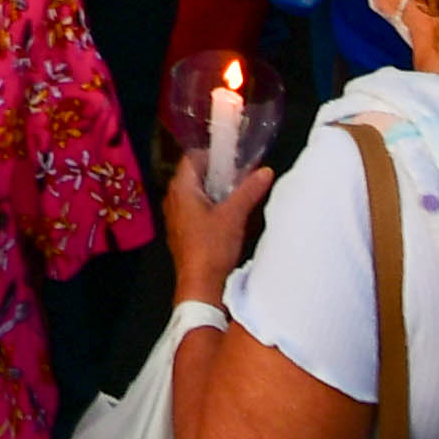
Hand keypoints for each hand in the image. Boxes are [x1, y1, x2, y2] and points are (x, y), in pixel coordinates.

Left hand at [156, 151, 274, 307]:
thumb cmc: (211, 247)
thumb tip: (265, 171)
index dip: (213, 154)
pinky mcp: (183, 231)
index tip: (234, 157)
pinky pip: (196, 209)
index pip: (192, 157)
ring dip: (217, 191)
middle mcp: (173, 199)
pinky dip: (212, 206)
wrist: (201, 284)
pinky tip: (230, 214)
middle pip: (195, 175)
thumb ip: (249, 190)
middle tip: (241, 174)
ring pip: (197, 193)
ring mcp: (176, 216)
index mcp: (180, 189)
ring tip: (239, 192)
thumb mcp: (234, 215)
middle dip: (218, 173)